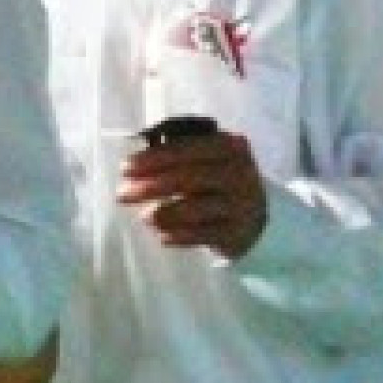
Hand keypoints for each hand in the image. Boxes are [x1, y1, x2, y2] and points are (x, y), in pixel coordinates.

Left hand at [118, 128, 266, 259]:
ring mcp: (241, 204)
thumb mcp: (208, 161)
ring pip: (194, 208)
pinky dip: (178, 235)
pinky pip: (201, 235)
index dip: (153, 158)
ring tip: (143, 218)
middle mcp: (238, 173)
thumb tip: (134, 166)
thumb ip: (178, 156)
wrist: (260, 217)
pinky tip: (161, 235)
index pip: (186, 149)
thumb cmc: (220, 182)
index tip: (125, 168)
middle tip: (122, 194)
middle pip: (187, 178)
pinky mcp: (238, 233)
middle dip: (150, 186)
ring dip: (162, 212)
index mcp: (229, 147)